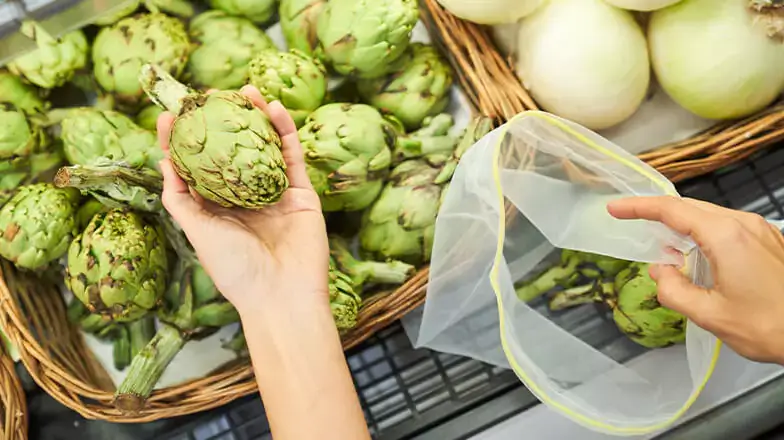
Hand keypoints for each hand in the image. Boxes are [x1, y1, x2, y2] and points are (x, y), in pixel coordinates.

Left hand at [156, 86, 328, 314]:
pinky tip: (273, 108)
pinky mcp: (302, 193)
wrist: (282, 295)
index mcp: (218, 209)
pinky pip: (292, 156)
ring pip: (265, 147)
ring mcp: (276, 193)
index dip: (183, 141)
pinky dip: (284, 130)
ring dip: (256, 118)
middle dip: (223, 122)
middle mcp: (246, 198)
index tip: (169, 114)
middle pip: (233, 150)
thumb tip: (164, 163)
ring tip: (245, 90)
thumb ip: (180, 199)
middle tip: (212, 94)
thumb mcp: (198, 232)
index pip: (198, 167)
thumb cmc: (235, 269)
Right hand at [608, 196, 783, 363]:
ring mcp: (762, 231)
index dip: (639, 207)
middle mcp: (745, 224)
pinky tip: (697, 255)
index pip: (672, 210)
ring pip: (711, 216)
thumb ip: (673, 290)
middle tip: (629, 220)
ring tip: (662, 245)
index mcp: (726, 236)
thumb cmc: (770, 327)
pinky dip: (704, 234)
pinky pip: (729, 228)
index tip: (615, 209)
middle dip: (658, 213)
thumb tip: (659, 270)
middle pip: (691, 207)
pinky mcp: (772, 242)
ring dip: (683, 226)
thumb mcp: (710, 315)